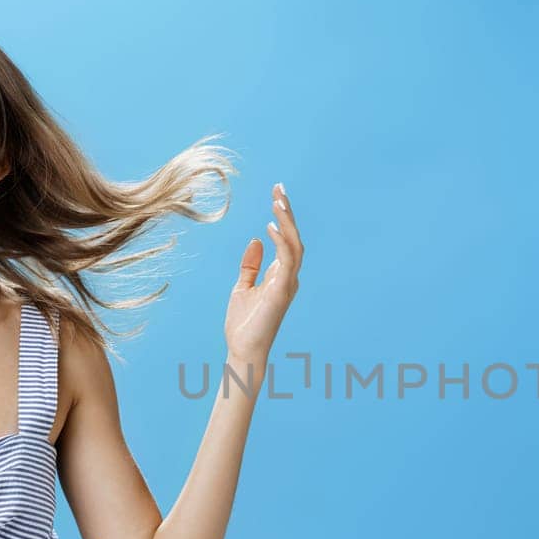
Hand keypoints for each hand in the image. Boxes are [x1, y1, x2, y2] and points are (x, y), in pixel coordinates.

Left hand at [225, 182, 302, 360]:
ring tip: (277, 200)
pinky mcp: (282, 292)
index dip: (283, 217)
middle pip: (294, 238)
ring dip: (287, 222)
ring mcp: (288, 284)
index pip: (287, 240)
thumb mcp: (242, 287)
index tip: (276, 193)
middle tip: (279, 188)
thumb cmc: (243, 324)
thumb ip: (250, 265)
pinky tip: (271, 226)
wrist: (243, 350)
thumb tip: (256, 240)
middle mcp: (289, 277)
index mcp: (281, 275)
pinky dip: (281, 242)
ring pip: (295, 245)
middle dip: (287, 212)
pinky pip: (287, 261)